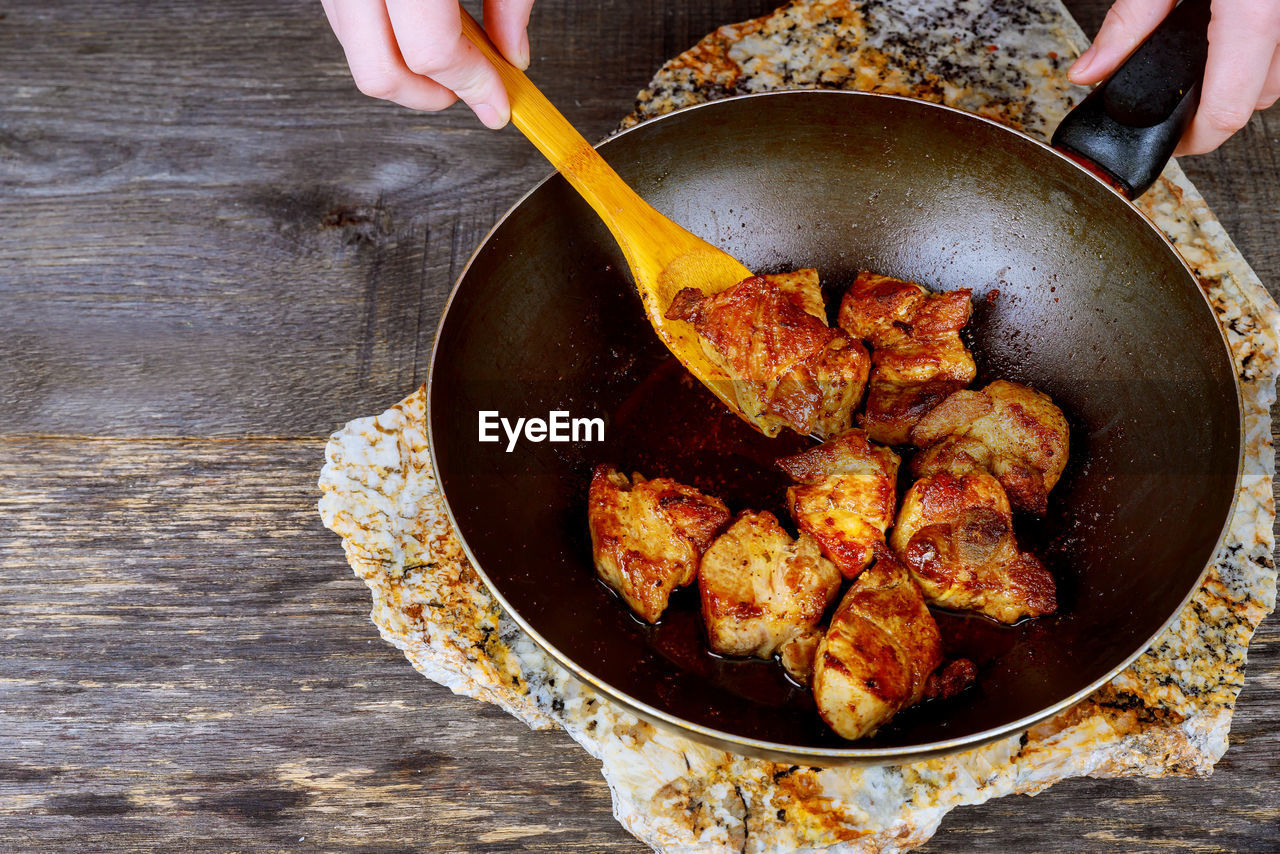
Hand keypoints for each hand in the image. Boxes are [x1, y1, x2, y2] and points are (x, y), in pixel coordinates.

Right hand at [322, 0, 534, 128]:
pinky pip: (347, 23)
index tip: (497, 102)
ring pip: (356, 52)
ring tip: (448, 49)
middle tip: (466, 91)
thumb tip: (513, 56)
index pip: (432, 53)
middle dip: (428, 96)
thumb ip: (510, 1)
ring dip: (404, 68)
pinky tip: (418, 23)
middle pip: (378, 71)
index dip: (472, 86)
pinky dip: (383, 38)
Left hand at [1068, 0, 1279, 154]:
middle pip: (1254, 100)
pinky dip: (1253, 56)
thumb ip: (1129, 21)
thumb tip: (1089, 71)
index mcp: (1252, 11)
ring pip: (1274, 77)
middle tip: (1173, 109)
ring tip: (1196, 71)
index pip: (1227, 109)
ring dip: (1238, 83)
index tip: (1168, 146)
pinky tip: (1221, 42)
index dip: (1192, 141)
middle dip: (1211, 113)